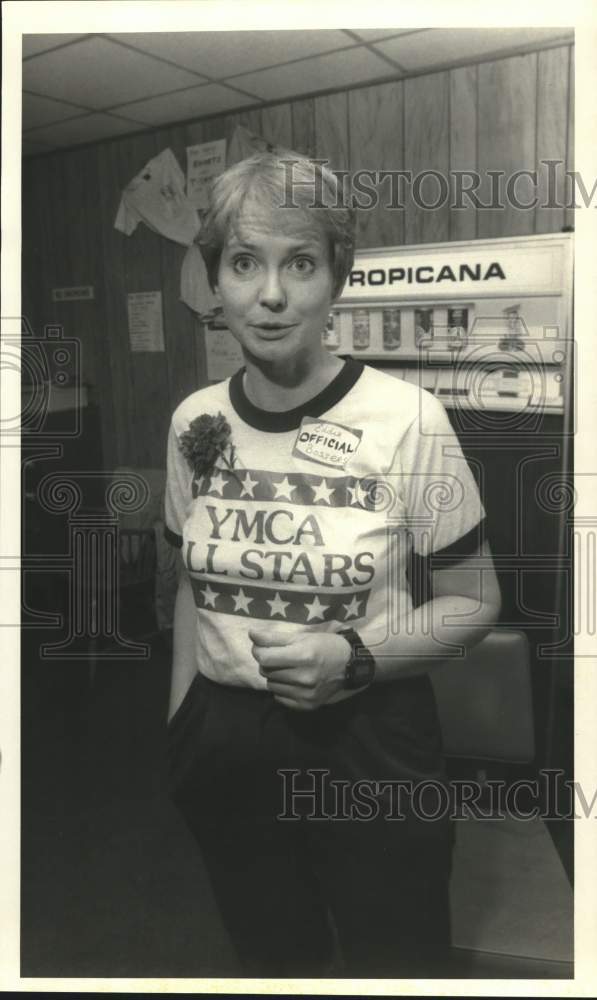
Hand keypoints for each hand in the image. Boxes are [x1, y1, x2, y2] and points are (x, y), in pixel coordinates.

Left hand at [249, 628, 363, 710]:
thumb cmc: (326, 646)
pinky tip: (293, 681)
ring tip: (288, 669)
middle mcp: (304, 677)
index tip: (262, 647)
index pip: (265, 658)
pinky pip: (280, 698)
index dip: (258, 650)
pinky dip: (282, 689)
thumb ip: (275, 637)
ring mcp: (306, 694)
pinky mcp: (307, 705)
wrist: (351, 665)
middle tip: (280, 657)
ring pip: (271, 685)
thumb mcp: (302, 636)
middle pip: (266, 671)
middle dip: (268, 662)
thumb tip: (251, 634)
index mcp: (304, 656)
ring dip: (274, 676)